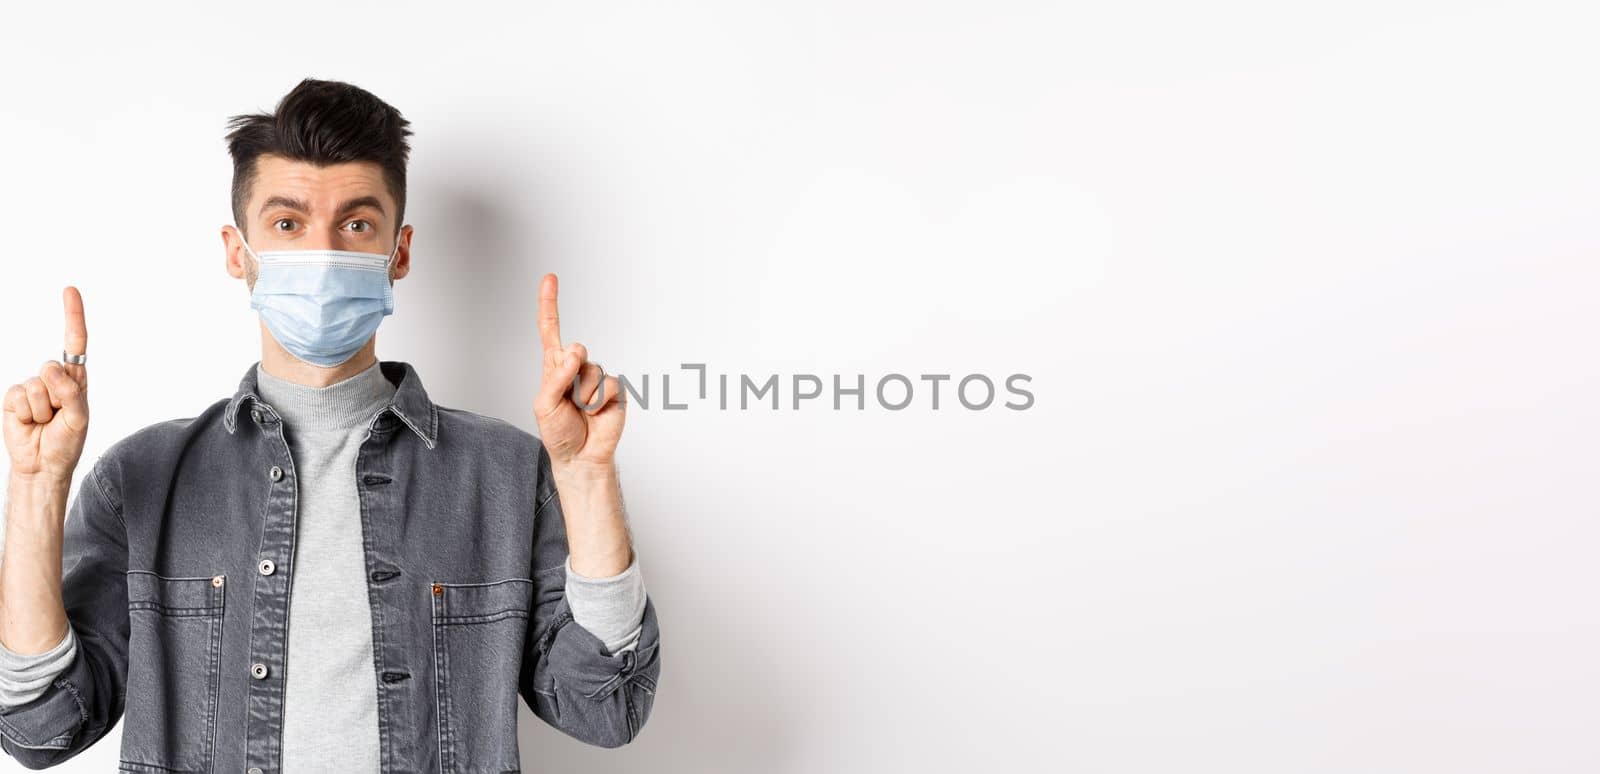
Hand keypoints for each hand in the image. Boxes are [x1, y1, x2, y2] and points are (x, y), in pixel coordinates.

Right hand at [4, 287, 90, 483]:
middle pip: (52, 368)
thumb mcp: (79, 418)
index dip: (72, 315)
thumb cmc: (65, 443)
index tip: (70, 290)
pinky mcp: (13, 398)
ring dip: (42, 410)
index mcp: (76, 379)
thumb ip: (71, 393)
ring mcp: (32, 387)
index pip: (75, 342)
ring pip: (35, 386)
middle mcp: (54, 379)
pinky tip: (29, 423)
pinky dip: (25, 414)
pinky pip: (18, 396)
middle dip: (57, 395)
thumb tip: (51, 368)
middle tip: (58, 416)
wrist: (41, 465)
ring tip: (45, 423)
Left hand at [533, 273, 623, 467]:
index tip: (550, 278)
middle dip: (570, 373)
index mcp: (554, 367)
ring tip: (581, 411)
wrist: (582, 457)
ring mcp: (596, 378)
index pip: (551, 330)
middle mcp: (576, 368)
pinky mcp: (615, 391)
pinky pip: (609, 385)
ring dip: (584, 395)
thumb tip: (575, 352)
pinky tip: (597, 413)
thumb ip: (556, 377)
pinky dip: (599, 401)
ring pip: (592, 371)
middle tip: (569, 400)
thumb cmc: (559, 432)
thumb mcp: (545, 406)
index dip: (549, 304)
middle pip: (575, 351)